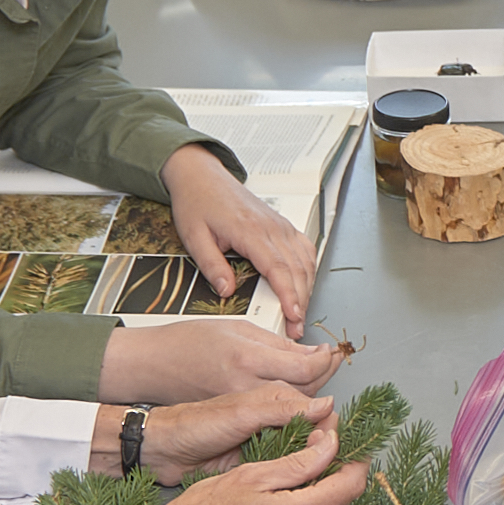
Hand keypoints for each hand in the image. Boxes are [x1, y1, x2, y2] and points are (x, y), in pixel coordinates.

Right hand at [101, 320, 348, 405]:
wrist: (151, 371)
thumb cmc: (186, 344)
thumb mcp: (236, 330)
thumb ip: (277, 345)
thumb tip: (313, 354)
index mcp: (246, 359)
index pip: (304, 369)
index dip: (325, 363)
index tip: (332, 353)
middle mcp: (245, 389)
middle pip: (304, 391)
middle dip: (324, 377)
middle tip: (332, 363)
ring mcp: (240, 410)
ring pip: (292, 408)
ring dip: (313, 395)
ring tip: (320, 378)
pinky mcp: (235, 423)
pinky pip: (275, 420)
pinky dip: (292, 410)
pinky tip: (299, 400)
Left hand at [133, 384, 331, 476]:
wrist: (164, 451)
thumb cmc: (196, 425)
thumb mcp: (243, 413)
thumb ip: (284, 409)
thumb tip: (326, 404)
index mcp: (276, 398)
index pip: (319, 410)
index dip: (331, 429)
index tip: (337, 448)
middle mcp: (276, 419)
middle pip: (316, 434)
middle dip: (326, 450)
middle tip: (330, 468)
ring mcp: (268, 443)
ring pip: (303, 456)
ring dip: (311, 467)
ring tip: (320, 482)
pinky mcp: (259, 464)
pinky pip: (285, 472)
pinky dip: (294, 479)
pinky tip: (300, 489)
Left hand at [166, 148, 317, 334]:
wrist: (202, 176)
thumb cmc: (197, 202)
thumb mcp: (194, 237)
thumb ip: (212, 266)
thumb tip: (227, 292)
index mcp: (249, 230)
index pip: (278, 268)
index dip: (289, 295)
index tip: (293, 316)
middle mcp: (271, 227)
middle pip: (297, 269)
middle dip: (300, 301)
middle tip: (295, 329)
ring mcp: (280, 224)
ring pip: (305, 261)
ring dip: (307, 289)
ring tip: (299, 314)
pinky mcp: (282, 224)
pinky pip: (304, 249)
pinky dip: (309, 270)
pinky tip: (304, 285)